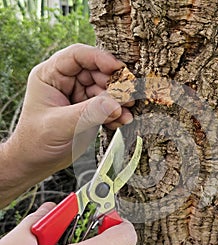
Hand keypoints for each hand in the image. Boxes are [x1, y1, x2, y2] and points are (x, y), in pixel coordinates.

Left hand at [9, 43, 132, 173]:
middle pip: (97, 72)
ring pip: (106, 90)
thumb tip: (115, 104)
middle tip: (128, 97)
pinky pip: (108, 106)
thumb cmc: (36, 142)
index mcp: (50, 75)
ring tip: (126, 113)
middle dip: (114, 84)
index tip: (118, 69)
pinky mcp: (90, 111)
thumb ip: (88, 113)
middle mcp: (66, 83)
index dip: (99, 58)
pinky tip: (120, 121)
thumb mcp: (59, 126)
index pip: (77, 56)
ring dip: (119, 101)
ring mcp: (79, 97)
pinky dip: (116, 113)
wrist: (37, 162)